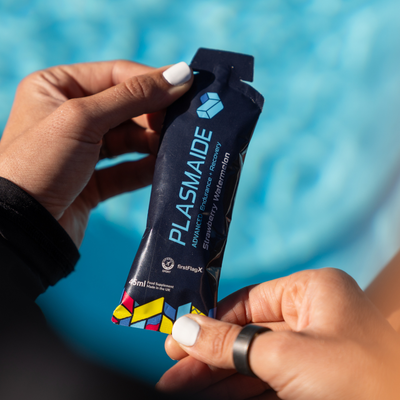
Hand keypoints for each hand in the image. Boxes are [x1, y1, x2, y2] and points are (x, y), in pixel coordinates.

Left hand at [0, 60, 192, 245]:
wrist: (21, 230)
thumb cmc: (39, 164)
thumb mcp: (83, 120)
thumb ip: (133, 96)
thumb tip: (181, 74)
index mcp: (57, 88)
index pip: (116, 75)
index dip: (152, 81)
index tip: (187, 87)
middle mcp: (69, 116)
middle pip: (126, 108)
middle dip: (155, 115)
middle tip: (186, 121)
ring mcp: (81, 150)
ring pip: (129, 140)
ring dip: (153, 143)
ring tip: (178, 145)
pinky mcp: (92, 181)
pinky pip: (126, 169)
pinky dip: (146, 168)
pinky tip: (165, 167)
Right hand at [157, 268, 399, 398]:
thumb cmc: (356, 381)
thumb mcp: (284, 356)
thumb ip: (229, 343)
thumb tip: (184, 329)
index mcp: (311, 292)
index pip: (247, 302)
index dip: (210, 321)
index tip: (177, 339)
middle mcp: (312, 318)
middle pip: (245, 335)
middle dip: (208, 357)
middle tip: (171, 375)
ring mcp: (314, 353)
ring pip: (254, 362)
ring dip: (218, 378)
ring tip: (179, 388)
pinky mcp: (314, 384)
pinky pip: (267, 383)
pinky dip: (239, 392)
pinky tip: (210, 396)